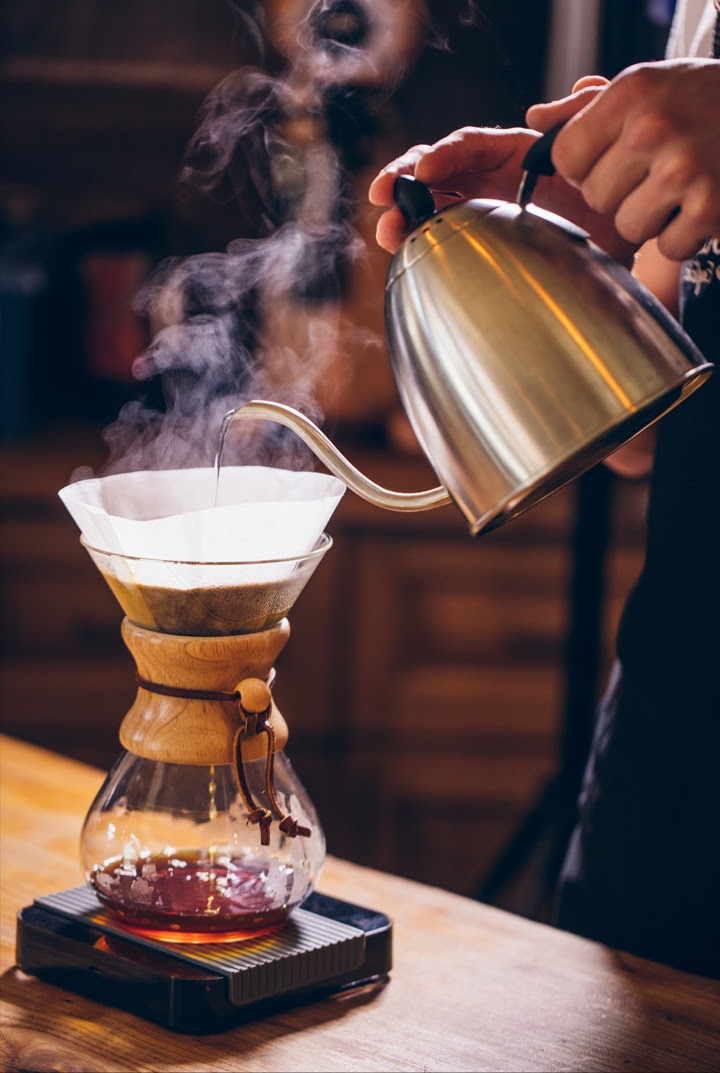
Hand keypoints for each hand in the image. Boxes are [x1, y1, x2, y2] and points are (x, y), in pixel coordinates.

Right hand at [368, 124, 636, 263]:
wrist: (626, 238)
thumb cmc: (616, 189)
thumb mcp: (603, 143)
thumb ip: (583, 114)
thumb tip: (549, 107)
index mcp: (514, 154)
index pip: (468, 146)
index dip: (442, 155)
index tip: (424, 171)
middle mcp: (492, 183)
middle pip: (436, 176)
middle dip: (404, 182)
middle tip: (383, 197)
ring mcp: (483, 218)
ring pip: (431, 213)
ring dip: (404, 219)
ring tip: (388, 233)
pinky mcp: (481, 252)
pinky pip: (443, 246)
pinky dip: (420, 248)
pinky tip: (405, 256)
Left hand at [528, 60, 719, 260]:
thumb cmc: (709, 102)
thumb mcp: (653, 86)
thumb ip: (589, 108)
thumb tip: (536, 120)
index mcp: (632, 93)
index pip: (566, 157)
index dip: (586, 168)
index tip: (615, 161)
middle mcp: (654, 127)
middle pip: (596, 198)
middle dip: (622, 194)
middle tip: (658, 174)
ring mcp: (683, 169)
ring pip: (628, 226)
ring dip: (654, 217)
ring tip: (683, 188)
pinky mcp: (710, 207)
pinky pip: (668, 247)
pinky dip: (685, 236)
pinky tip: (703, 205)